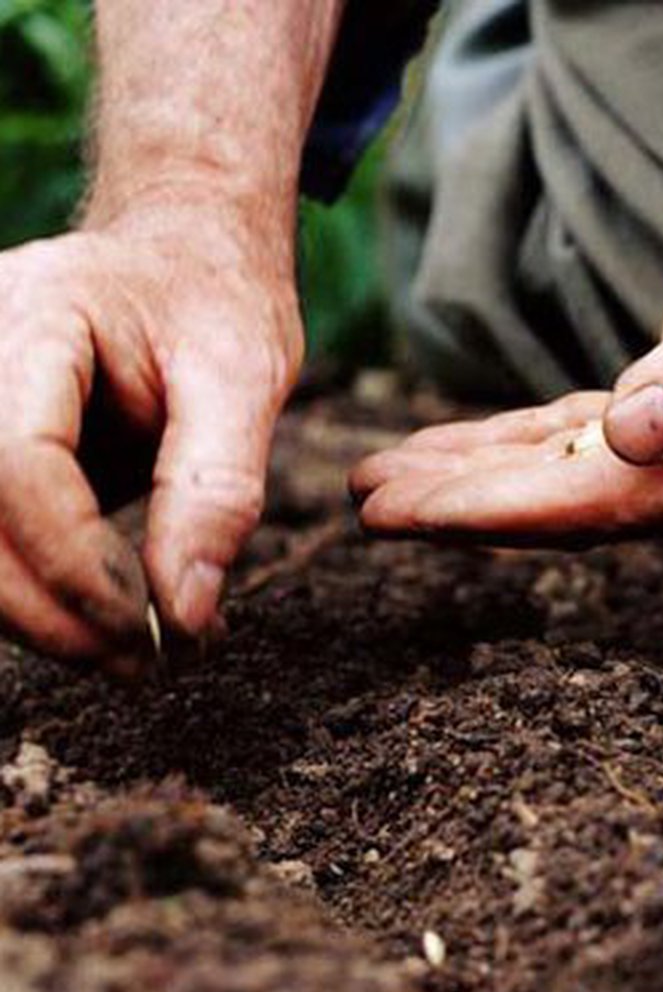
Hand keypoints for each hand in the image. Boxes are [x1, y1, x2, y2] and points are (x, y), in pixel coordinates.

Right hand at [0, 196, 301, 672]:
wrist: (181, 259)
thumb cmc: (216, 304)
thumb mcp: (244, 378)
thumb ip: (217, 491)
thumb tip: (187, 615)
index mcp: (32, 317)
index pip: (14, 459)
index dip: (74, 562)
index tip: (153, 628)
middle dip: (49, 611)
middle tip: (144, 667)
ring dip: (34, 619)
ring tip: (132, 658)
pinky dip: (32, 594)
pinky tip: (100, 623)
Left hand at [351, 116, 662, 544]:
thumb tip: (638, 436)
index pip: (607, 502)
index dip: (504, 512)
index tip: (413, 513)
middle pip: (575, 506)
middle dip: (470, 507)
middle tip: (372, 504)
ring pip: (567, 478)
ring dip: (477, 480)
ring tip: (387, 479)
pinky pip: (580, 441)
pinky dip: (514, 446)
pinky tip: (457, 448)